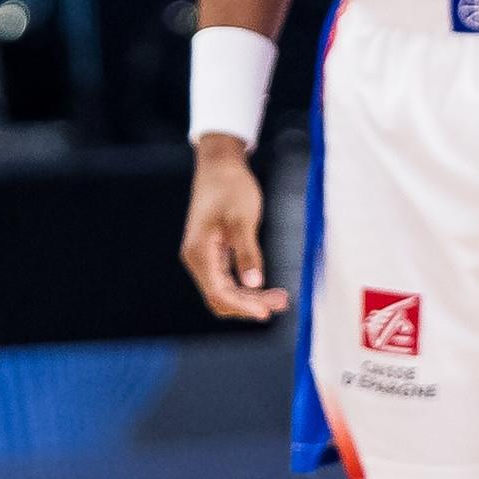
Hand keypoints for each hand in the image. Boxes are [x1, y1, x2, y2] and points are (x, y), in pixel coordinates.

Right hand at [179, 137, 289, 321]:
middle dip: (250, 304)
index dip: (242, 306)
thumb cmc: (230, 187)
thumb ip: (247, 253)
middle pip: (222, 297)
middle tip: (281, 303)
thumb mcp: (242, 219)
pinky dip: (246, 286)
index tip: (266, 313)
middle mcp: (197, 259)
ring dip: (250, 297)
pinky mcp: (212, 253)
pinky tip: (265, 287)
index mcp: (199, 253)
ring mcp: (203, 257)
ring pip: (225, 290)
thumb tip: (254, 284)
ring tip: (280, 299)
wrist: (219, 166)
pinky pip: (227, 279)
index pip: (219, 292)